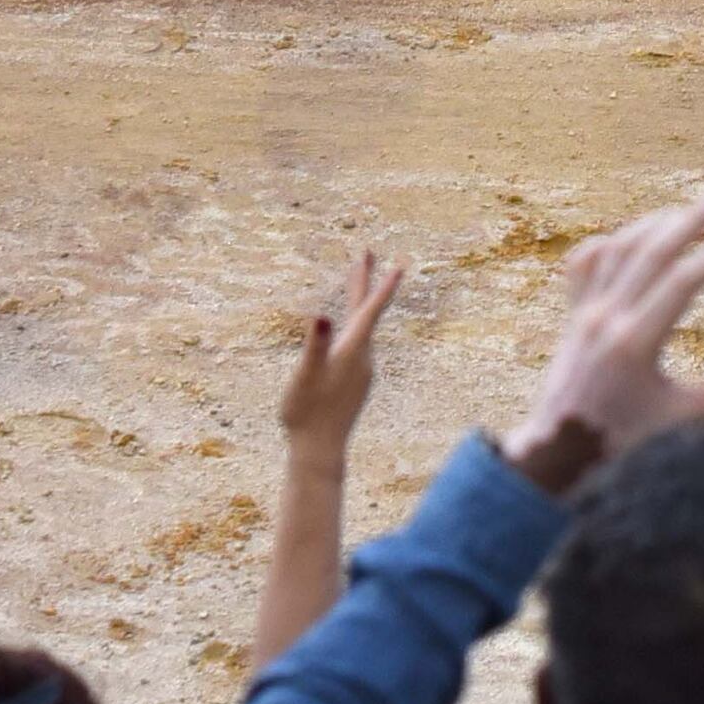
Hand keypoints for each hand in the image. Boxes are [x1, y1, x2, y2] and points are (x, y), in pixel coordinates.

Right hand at [285, 250, 401, 455]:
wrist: (319, 450)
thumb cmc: (307, 412)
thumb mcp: (305, 375)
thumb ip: (315, 344)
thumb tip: (321, 317)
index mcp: (353, 351)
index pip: (370, 310)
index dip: (383, 285)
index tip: (398, 263)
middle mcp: (362, 358)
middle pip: (366, 311)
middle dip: (365, 280)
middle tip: (368, 252)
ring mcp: (360, 370)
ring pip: (361, 327)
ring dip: (360, 301)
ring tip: (358, 279)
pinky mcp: (354, 382)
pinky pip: (356, 344)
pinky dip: (354, 324)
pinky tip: (347, 328)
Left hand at [501, 194, 703, 480]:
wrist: (559, 452)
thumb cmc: (623, 440)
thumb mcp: (683, 418)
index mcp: (636, 342)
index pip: (682, 282)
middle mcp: (606, 318)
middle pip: (652, 250)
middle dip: (691, 219)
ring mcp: (584, 313)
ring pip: (619, 248)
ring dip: (655, 223)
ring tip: (688, 213)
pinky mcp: (572, 316)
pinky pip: (585, 263)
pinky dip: (610, 242)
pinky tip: (633, 238)